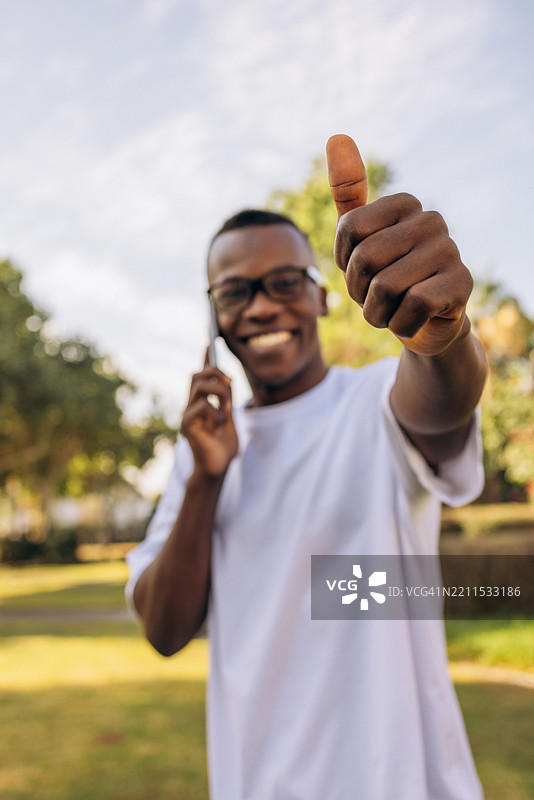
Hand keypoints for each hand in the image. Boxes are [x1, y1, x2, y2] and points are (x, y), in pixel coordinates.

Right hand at [181, 354, 237, 477]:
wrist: (218, 468)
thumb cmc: (223, 446)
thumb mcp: (230, 418)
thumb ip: (227, 400)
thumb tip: (228, 379)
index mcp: (203, 402)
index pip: (202, 375)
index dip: (206, 357)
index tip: (211, 340)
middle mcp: (192, 405)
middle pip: (197, 374)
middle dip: (216, 373)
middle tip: (231, 385)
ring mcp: (188, 414)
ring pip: (200, 385)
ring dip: (220, 392)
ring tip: (228, 409)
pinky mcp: (187, 424)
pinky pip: (201, 406)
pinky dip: (216, 413)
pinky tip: (218, 426)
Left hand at [326, 134, 472, 355]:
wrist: (423, 323)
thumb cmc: (387, 278)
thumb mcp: (360, 240)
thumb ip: (348, 194)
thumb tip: (337, 136)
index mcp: (406, 204)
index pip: (350, 229)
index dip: (345, 261)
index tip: (361, 270)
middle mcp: (432, 220)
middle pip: (366, 259)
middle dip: (359, 291)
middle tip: (376, 297)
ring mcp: (451, 251)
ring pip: (386, 288)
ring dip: (377, 313)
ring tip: (392, 310)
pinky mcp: (462, 284)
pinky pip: (411, 307)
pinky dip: (400, 324)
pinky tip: (412, 320)